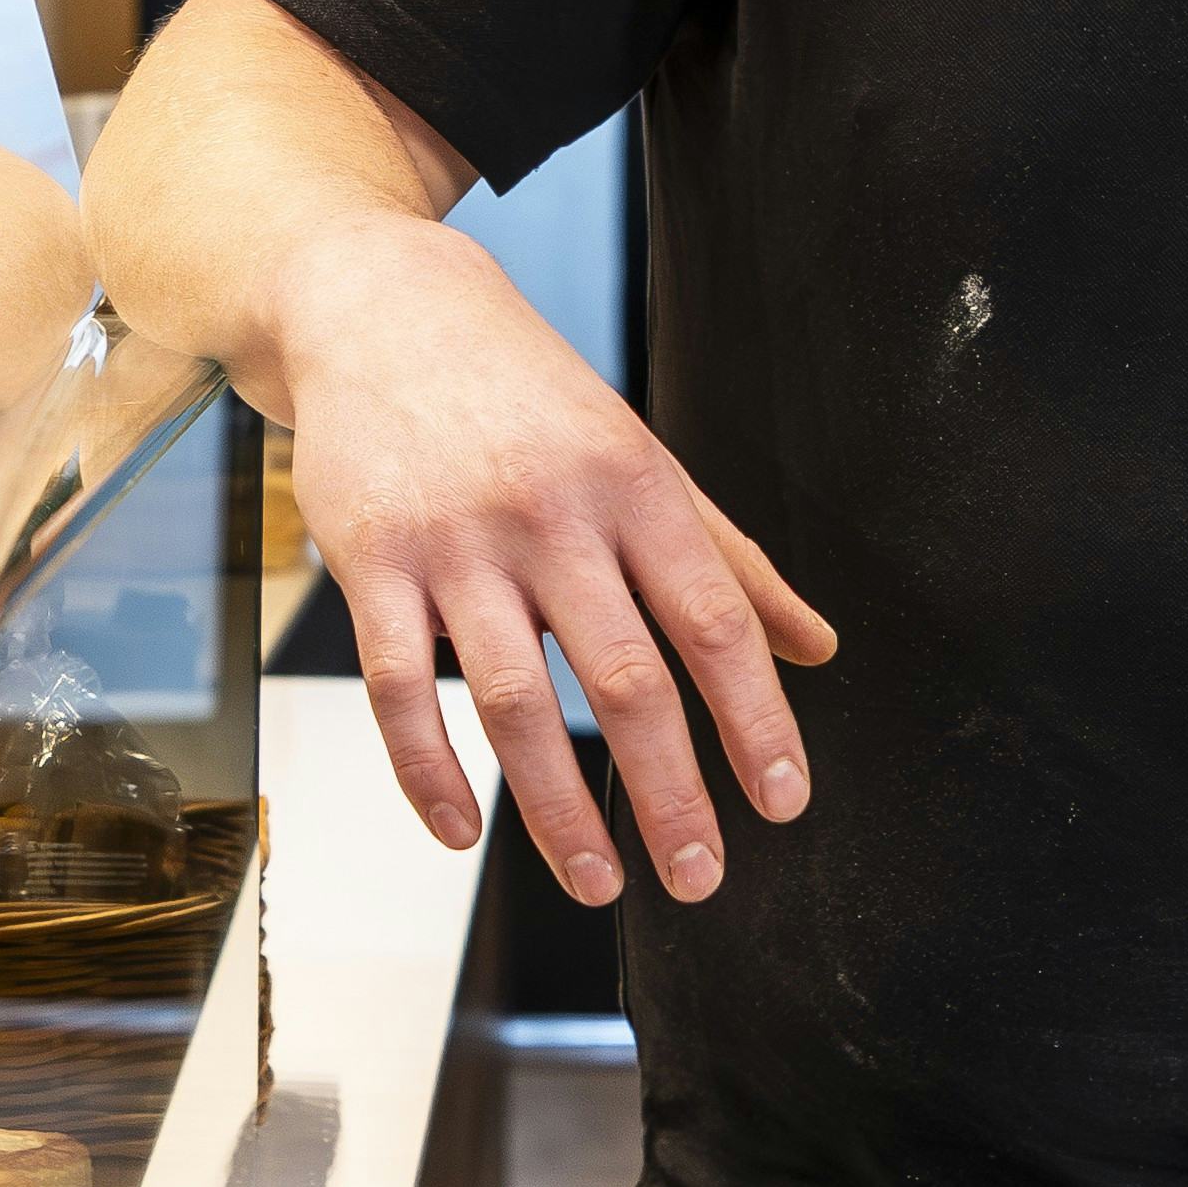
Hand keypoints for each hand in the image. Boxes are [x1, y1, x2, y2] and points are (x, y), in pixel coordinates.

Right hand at [267, 210, 835, 904]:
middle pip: (624, 677)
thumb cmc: (525, 392)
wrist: (380, 304)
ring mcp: (455, 541)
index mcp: (634, 485)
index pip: (713, 621)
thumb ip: (728, 558)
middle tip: (698, 879)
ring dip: (558, 808)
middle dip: (670, 791)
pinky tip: (462, 831)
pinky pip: (398, 687)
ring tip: (599, 883)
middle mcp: (550, 515)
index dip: (755, 719)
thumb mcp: (639, 455)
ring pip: (513, 699)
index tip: (783, 804)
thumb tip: (817, 649)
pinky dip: (428, 771)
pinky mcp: (370, 560)